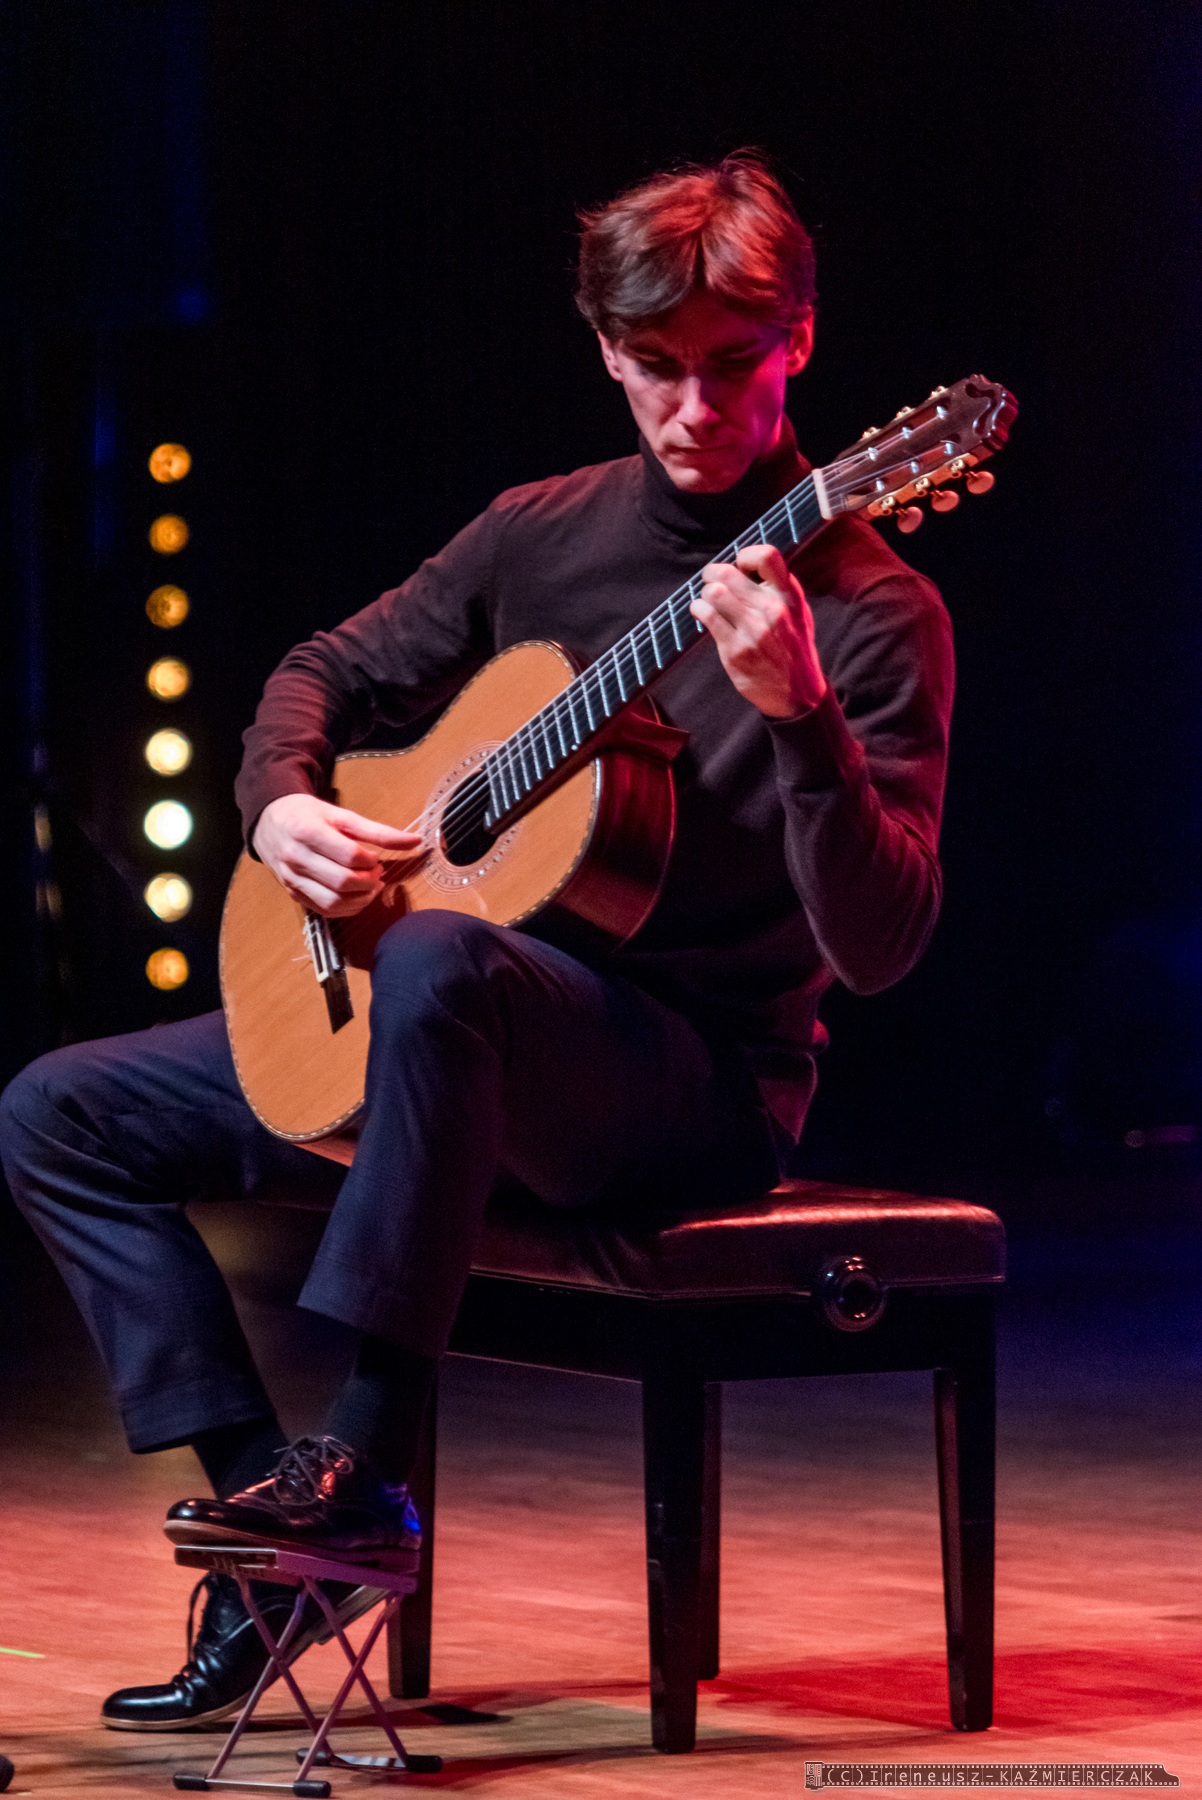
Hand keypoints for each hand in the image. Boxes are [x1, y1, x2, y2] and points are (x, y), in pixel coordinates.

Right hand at [253, 793, 422, 916]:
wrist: (270, 822)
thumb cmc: (308, 815)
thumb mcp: (341, 816)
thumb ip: (378, 831)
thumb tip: (415, 841)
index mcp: (307, 832)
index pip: (348, 855)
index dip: (370, 860)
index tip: (376, 857)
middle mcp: (296, 858)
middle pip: (342, 881)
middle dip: (369, 881)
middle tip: (377, 872)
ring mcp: (292, 879)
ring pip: (333, 902)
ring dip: (361, 899)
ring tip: (371, 885)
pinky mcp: (293, 893)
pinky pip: (324, 910)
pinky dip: (348, 908)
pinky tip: (358, 896)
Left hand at [690, 544, 827, 718]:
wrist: (798, 694)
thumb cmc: (793, 648)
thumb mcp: (799, 612)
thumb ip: (778, 588)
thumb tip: (744, 565)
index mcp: (790, 596)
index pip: (766, 556)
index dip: (745, 555)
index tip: (739, 565)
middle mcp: (773, 610)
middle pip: (729, 573)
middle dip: (712, 573)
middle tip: (710, 580)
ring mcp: (754, 631)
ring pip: (713, 593)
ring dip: (704, 593)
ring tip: (708, 600)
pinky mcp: (735, 650)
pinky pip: (706, 616)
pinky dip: (698, 609)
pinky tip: (701, 612)